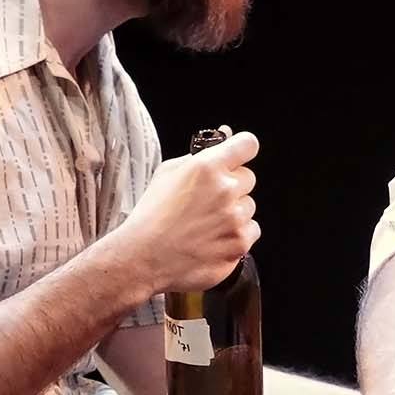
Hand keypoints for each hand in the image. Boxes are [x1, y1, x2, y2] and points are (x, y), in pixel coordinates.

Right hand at [118, 129, 260, 289]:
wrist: (144, 258)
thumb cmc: (151, 216)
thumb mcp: (166, 173)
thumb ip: (199, 155)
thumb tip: (226, 136)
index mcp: (207, 167)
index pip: (247, 144)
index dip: (242, 149)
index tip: (237, 157)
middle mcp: (226, 190)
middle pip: (248, 178)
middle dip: (233, 186)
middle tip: (209, 200)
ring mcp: (235, 219)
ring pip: (249, 207)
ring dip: (234, 213)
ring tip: (206, 224)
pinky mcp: (240, 244)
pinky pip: (251, 231)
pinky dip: (237, 235)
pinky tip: (213, 239)